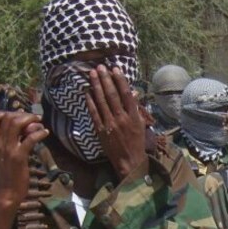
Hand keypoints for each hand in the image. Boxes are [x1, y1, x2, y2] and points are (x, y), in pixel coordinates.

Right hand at [0, 112, 47, 205]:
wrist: (7, 192)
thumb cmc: (9, 174)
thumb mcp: (5, 155)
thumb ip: (11, 142)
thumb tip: (24, 129)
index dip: (8, 113)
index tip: (20, 115)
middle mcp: (0, 143)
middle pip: (8, 118)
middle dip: (24, 115)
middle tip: (35, 118)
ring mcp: (8, 149)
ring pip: (17, 124)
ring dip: (31, 120)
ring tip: (40, 123)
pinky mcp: (19, 157)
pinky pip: (29, 139)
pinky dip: (39, 133)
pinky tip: (45, 133)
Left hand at [86, 65, 148, 180]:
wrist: (129, 161)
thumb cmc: (136, 142)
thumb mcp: (140, 124)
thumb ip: (135, 108)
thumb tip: (132, 93)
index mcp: (133, 116)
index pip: (126, 94)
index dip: (120, 80)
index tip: (115, 69)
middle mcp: (121, 118)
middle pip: (112, 95)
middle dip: (105, 79)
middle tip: (99, 67)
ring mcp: (110, 124)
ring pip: (102, 101)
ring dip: (96, 86)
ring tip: (92, 74)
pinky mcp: (100, 130)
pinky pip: (94, 113)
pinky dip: (90, 101)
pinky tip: (87, 91)